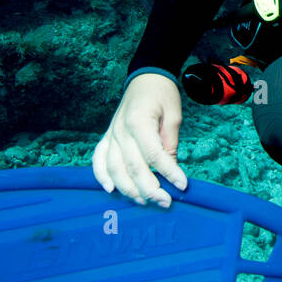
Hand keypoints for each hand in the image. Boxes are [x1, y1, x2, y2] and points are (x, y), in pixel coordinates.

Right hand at [92, 73, 187, 206]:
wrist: (145, 78)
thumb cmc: (162, 95)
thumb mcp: (173, 115)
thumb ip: (170, 143)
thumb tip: (171, 171)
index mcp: (139, 121)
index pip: (154, 155)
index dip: (169, 173)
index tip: (182, 186)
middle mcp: (120, 130)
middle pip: (133, 167)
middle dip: (150, 189)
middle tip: (166, 202)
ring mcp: (111, 134)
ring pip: (114, 169)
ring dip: (129, 189)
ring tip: (145, 201)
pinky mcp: (106, 138)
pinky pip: (99, 160)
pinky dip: (102, 176)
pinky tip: (111, 190)